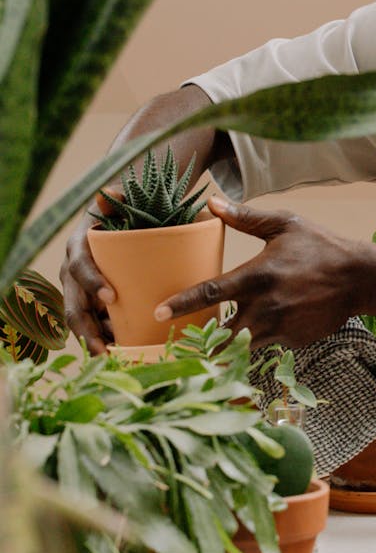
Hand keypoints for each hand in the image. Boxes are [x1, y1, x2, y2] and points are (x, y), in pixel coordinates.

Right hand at [60, 212, 115, 354]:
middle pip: (74, 308)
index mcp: (78, 249)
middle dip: (88, 331)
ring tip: (119, 359)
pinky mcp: (92, 306)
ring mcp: (80, 294)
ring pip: (83, 324)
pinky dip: (107, 341)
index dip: (92, 283)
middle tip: (107, 349)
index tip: (111, 297)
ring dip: (97, 343)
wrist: (113, 226)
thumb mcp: (117, 203)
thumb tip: (109, 192)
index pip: (79, 268)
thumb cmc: (117, 214)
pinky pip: (95, 327)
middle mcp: (73, 275)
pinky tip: (125, 354)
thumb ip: (115, 198)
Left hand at [154, 196, 365, 348]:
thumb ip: (246, 218)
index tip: (158, 312)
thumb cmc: (320, 246)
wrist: (360, 278)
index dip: (182, 303)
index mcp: (257, 275)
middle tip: (179, 342)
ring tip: (208, 347)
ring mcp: (279, 329)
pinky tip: (257, 334)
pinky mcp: (292, 343)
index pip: (211, 292)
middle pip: (219, 333)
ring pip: (240, 347)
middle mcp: (265, 307)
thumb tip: (212, 203)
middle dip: (199, 340)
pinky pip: (265, 347)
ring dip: (225, 346)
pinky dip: (257, 342)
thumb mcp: (284, 225)